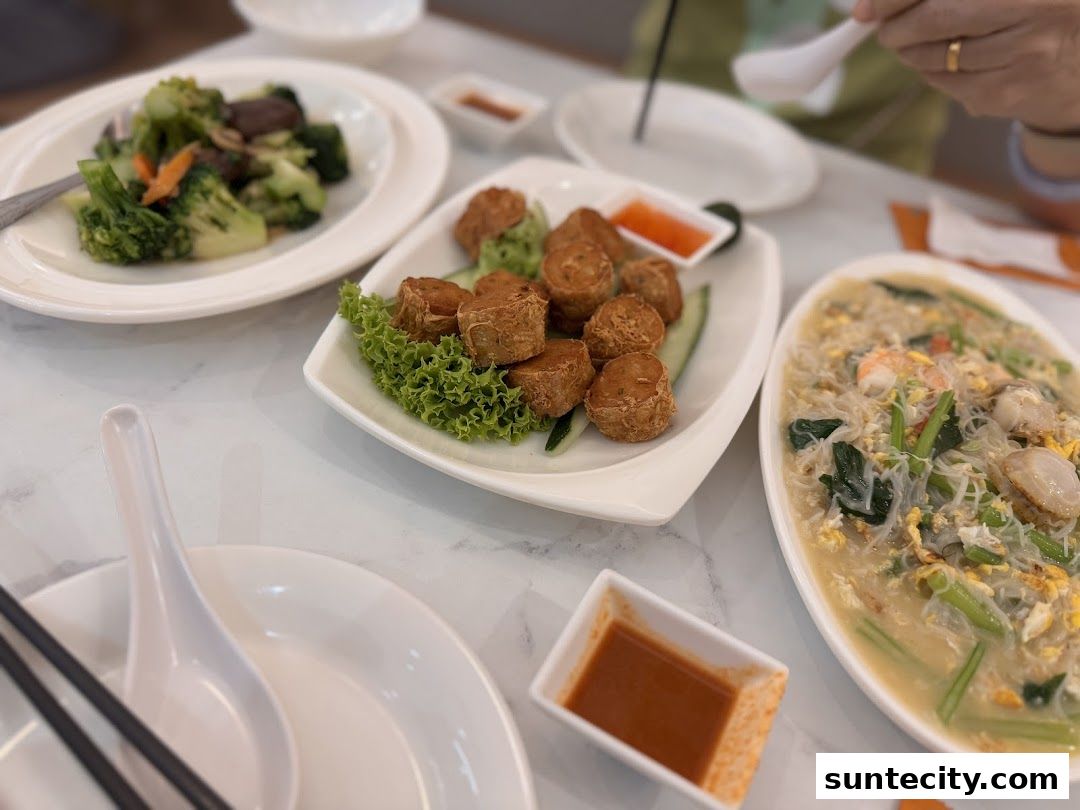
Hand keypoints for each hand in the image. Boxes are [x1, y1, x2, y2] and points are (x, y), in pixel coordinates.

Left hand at [853, 0, 1079, 133]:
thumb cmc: (1033, 7)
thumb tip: (873, 4)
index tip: (871, 6)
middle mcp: (1034, 9)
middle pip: (936, 18)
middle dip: (897, 25)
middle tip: (885, 27)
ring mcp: (1024, 55)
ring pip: (937, 57)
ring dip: (910, 51)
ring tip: (911, 42)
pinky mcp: (1010, 93)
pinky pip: (949, 84)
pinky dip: (932, 72)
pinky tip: (943, 61)